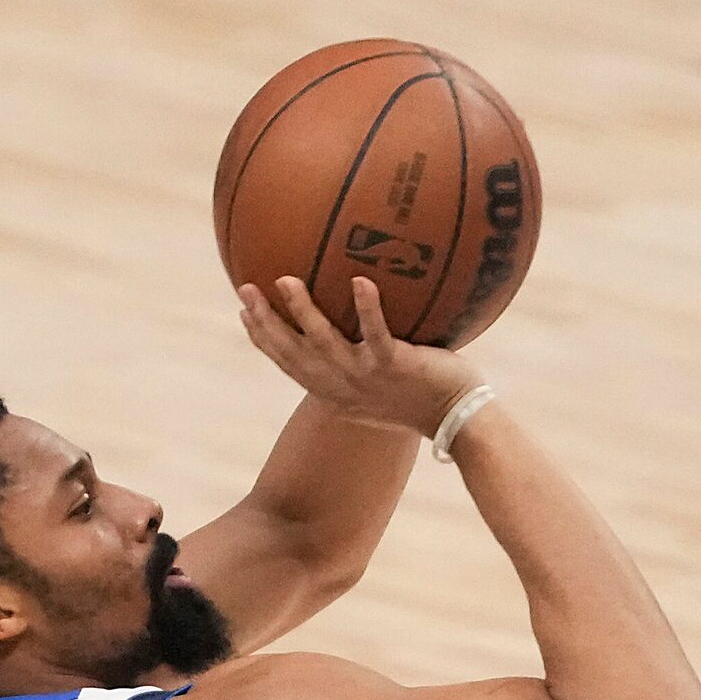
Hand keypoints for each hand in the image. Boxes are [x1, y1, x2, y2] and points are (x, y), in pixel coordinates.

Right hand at [237, 276, 482, 435]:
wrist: (457, 418)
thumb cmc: (421, 398)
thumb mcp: (379, 388)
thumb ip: (359, 362)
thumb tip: (352, 325)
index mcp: (335, 394)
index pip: (290, 365)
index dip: (264, 340)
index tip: (243, 314)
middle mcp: (344, 388)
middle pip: (294, 353)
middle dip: (266, 323)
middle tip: (245, 290)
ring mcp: (367, 377)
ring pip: (325, 342)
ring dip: (303, 312)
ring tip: (285, 281)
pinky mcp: (395, 366)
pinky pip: (378, 334)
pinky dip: (369, 308)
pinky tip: (361, 281)